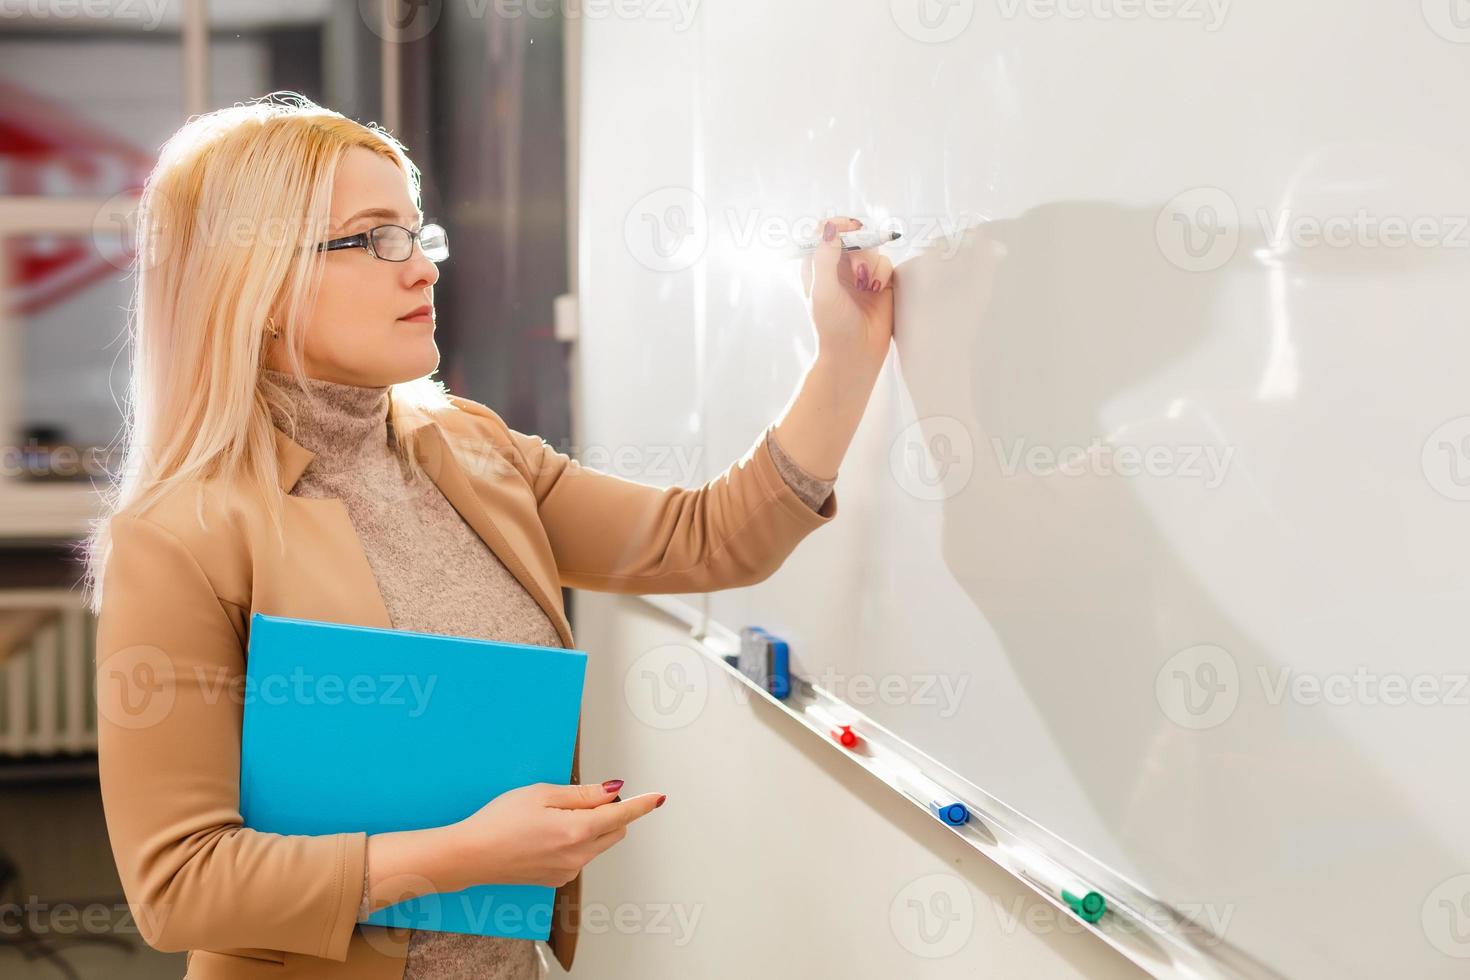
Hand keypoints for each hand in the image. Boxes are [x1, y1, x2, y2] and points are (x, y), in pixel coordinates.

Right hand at [444, 781, 663, 890]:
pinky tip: (545, 834)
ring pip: (597, 845)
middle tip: (583, 797)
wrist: (471, 855)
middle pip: (614, 832)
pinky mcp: (556, 879)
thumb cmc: (499, 821)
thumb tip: (613, 792)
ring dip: (591, 828)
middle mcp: (577, 857)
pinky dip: (575, 842)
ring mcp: (567, 871)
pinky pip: (579, 857)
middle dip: (610, 813)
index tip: (657, 798)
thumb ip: (582, 794)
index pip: (621, 816)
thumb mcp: (541, 794)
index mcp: (576, 831)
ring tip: (553, 816)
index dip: (641, 804)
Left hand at [799, 215, 895, 377]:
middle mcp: (837, 266)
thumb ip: (824, 258)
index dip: (836, 224)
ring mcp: (859, 273)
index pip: (824, 231)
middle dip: (857, 247)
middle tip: (857, 267)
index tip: (848, 227)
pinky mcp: (880, 282)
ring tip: (865, 286)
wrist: (855, 354)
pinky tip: (876, 290)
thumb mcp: (822, 291)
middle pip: (851, 235)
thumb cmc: (832, 326)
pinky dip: (882, 273)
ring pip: (870, 247)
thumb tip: (829, 227)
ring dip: (869, 263)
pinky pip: (885, 262)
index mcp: (816, 265)